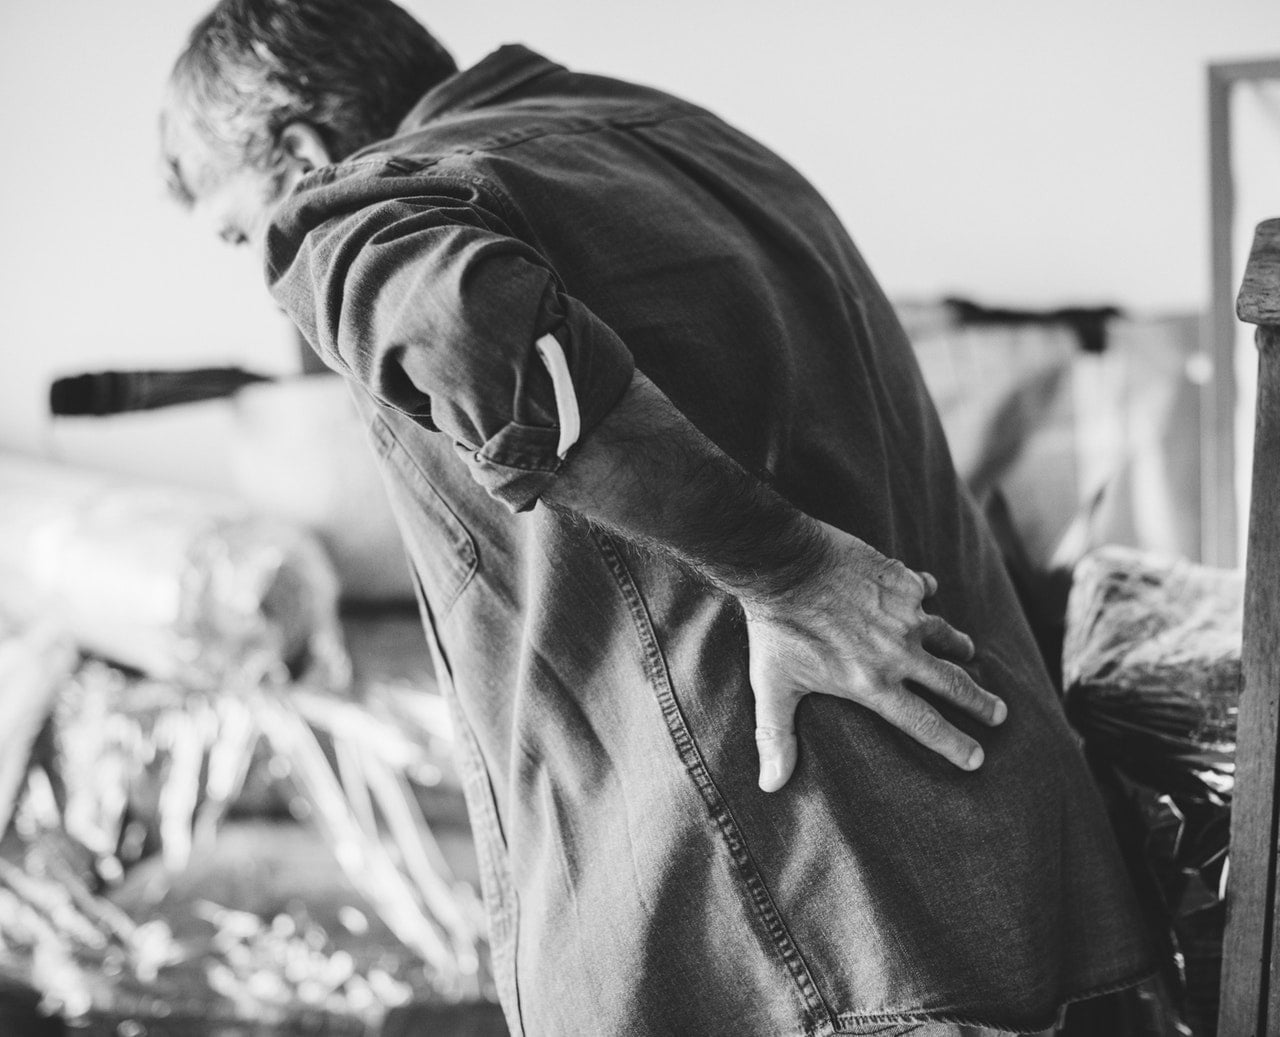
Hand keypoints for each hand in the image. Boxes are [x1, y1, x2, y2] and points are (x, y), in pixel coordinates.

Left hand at [745, 521, 1006, 792]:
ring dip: (958, 646)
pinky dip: (926, 593)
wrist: (785, 565)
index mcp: (873, 684)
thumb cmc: (777, 629)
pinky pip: (924, 589)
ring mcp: (906, 615)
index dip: (953, 744)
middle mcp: (898, 653)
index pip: (924, 723)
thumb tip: (771, 786)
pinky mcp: (902, 581)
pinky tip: (927, 592)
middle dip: (979, 702)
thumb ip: (776, 736)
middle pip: (952, 684)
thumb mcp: (773, 687)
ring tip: (967, 651)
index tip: (976, 758)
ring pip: (945, 635)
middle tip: (999, 714)